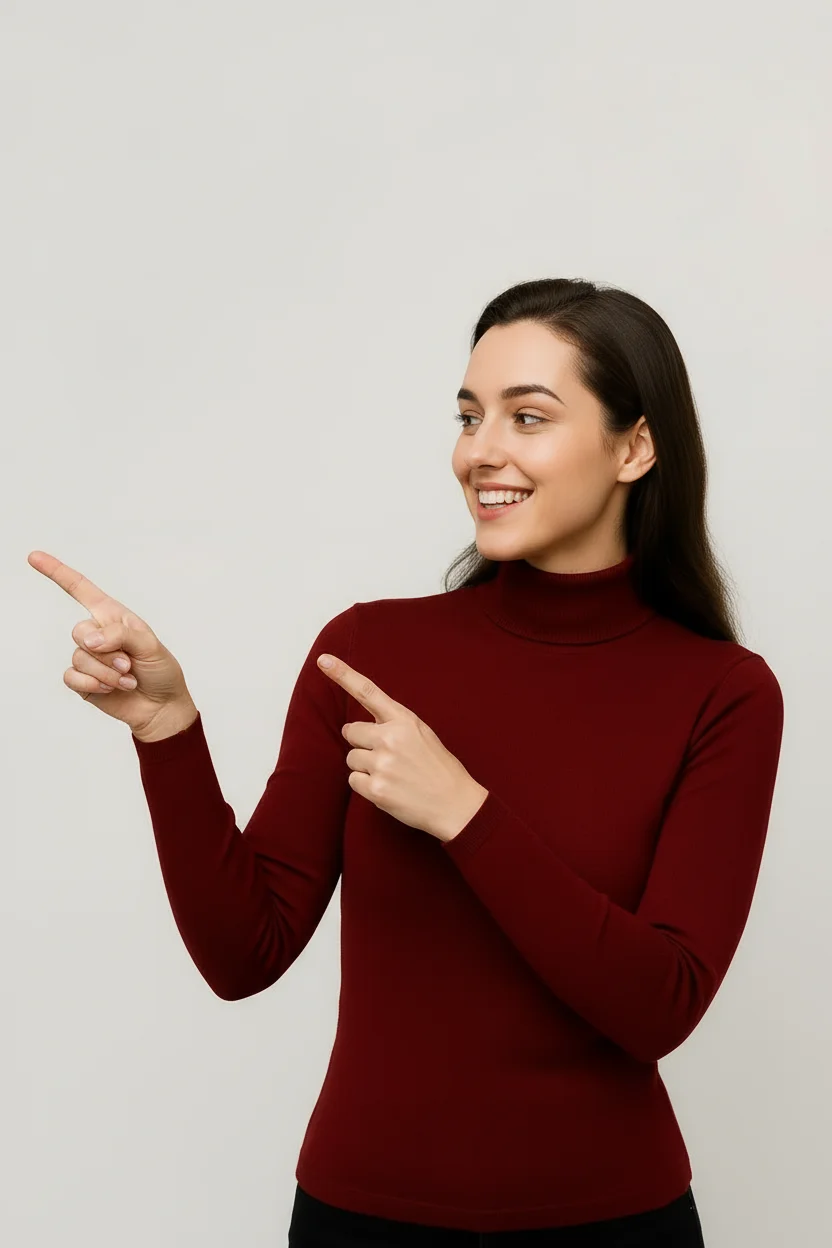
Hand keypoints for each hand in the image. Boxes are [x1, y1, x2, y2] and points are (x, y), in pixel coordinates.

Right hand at [28, 549, 193, 736]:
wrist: (161, 706)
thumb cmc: (161, 670)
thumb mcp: (150, 645)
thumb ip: (120, 634)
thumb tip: (88, 640)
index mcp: (113, 616)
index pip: (81, 589)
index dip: (57, 572)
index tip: (34, 557)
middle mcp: (97, 633)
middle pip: (79, 632)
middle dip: (108, 652)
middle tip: (130, 664)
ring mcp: (88, 657)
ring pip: (80, 657)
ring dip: (107, 672)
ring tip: (128, 678)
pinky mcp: (82, 680)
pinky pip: (72, 677)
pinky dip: (94, 684)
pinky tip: (112, 689)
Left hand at [317, 653, 487, 841]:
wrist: (456, 804)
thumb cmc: (438, 768)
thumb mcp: (422, 734)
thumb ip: (393, 724)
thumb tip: (358, 727)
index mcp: (404, 720)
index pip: (368, 692)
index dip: (343, 674)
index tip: (323, 660)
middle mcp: (391, 738)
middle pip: (351, 731)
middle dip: (363, 743)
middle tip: (387, 756)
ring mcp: (383, 764)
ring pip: (351, 758)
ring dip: (365, 767)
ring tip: (393, 774)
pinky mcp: (376, 789)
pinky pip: (354, 781)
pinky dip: (367, 786)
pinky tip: (389, 788)